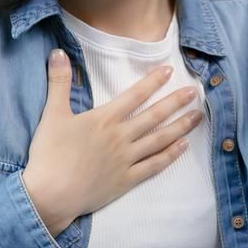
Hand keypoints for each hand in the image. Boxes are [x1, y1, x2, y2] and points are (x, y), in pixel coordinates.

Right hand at [20, 50, 202, 236]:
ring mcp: (126, 160)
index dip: (152, 82)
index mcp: (104, 119)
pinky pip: (154, 166)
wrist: (50, 195)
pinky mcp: (126, 180)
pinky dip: (170, 155)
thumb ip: (58, 82)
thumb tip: (58, 52)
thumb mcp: (52, 114)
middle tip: (194, 91)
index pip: (134, 95)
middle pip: (154, 116)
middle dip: (176, 102)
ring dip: (181, 126)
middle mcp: (121, 137)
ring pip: (160, 140)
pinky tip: (183, 147)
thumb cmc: (49, 155)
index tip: (170, 70)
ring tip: (198, 116)